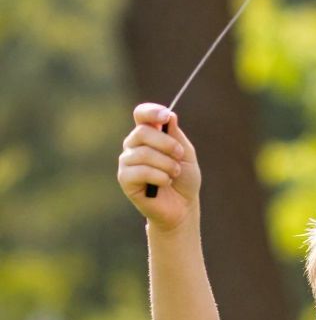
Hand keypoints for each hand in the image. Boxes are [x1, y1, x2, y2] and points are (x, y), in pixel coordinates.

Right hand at [117, 104, 200, 229]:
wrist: (182, 208)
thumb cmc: (183, 180)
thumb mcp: (185, 154)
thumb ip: (176, 135)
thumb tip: (169, 115)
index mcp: (148, 135)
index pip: (141, 115)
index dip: (151, 111)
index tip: (165, 116)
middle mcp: (133, 145)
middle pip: (142, 132)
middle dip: (166, 144)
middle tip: (179, 155)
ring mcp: (127, 162)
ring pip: (143, 153)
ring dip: (166, 164)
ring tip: (175, 173)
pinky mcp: (125, 179)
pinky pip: (140, 171)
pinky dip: (158, 176)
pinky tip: (165, 183)